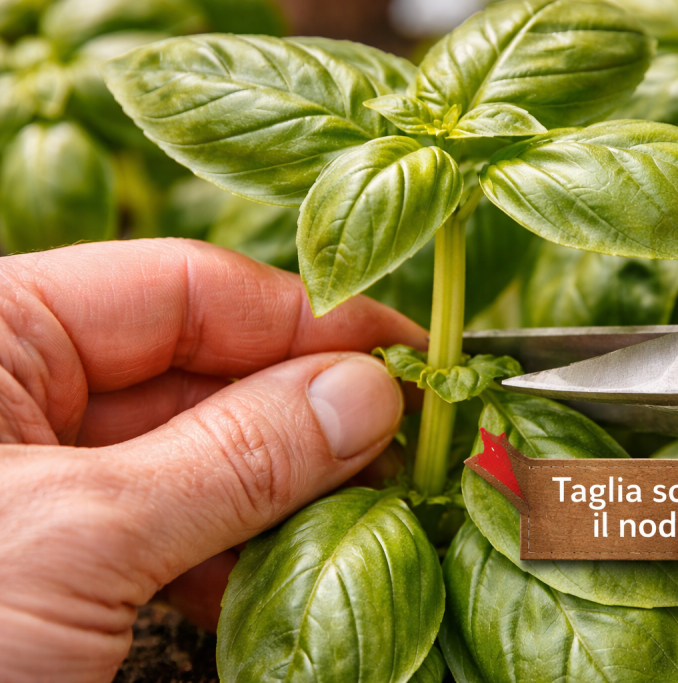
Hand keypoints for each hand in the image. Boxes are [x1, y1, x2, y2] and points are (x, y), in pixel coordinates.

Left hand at [0, 238, 424, 681]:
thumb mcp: (77, 535)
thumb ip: (237, 454)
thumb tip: (368, 394)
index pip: (186, 288)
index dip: (307, 320)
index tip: (406, 360)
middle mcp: (18, 389)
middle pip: (205, 369)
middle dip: (310, 413)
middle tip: (410, 450)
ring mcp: (45, 475)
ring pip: (202, 452)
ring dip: (289, 489)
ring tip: (372, 512)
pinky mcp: (64, 553)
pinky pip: (177, 525)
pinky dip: (241, 550)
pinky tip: (292, 571)